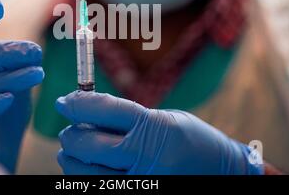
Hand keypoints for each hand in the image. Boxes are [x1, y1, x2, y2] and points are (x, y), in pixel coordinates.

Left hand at [55, 91, 263, 174]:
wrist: (224, 175)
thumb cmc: (194, 143)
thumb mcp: (166, 120)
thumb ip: (129, 119)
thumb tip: (88, 113)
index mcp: (154, 128)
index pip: (105, 110)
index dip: (79, 103)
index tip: (64, 101)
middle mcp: (145, 158)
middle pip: (88, 145)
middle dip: (71, 135)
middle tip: (70, 131)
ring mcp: (141, 184)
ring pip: (84, 173)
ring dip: (72, 159)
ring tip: (74, 151)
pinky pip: (96, 189)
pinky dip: (85, 178)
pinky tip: (89, 169)